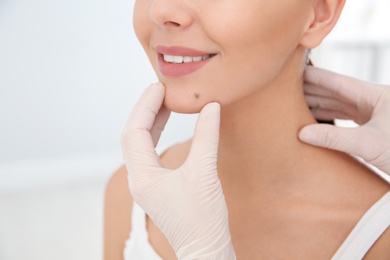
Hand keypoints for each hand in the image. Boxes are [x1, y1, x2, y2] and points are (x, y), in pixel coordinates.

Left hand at [121, 83, 235, 259]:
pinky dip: (156, 135)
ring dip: (151, 122)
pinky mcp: (157, 186)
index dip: (146, 106)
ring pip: (140, 144)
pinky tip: (167, 125)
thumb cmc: (202, 218)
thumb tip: (211, 106)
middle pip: (133, 135)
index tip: (159, 87)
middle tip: (161, 90)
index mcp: (142, 176)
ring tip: (165, 102)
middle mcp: (139, 179)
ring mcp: (146, 183)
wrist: (205, 249)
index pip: (135, 131)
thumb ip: (206, 136)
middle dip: (145, 110)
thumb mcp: (204, 172)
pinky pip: (150, 153)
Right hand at [299, 66, 389, 173]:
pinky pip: (347, 117)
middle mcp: (374, 101)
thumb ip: (334, 138)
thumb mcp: (368, 144)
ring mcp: (374, 113)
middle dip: (312, 90)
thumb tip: (302, 134)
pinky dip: (330, 118)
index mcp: (375, 96)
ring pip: (340, 104)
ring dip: (319, 105)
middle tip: (288, 90)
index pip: (338, 82)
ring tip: (297, 105)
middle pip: (336, 92)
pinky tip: (317, 120)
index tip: (295, 72)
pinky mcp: (374, 126)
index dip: (315, 77)